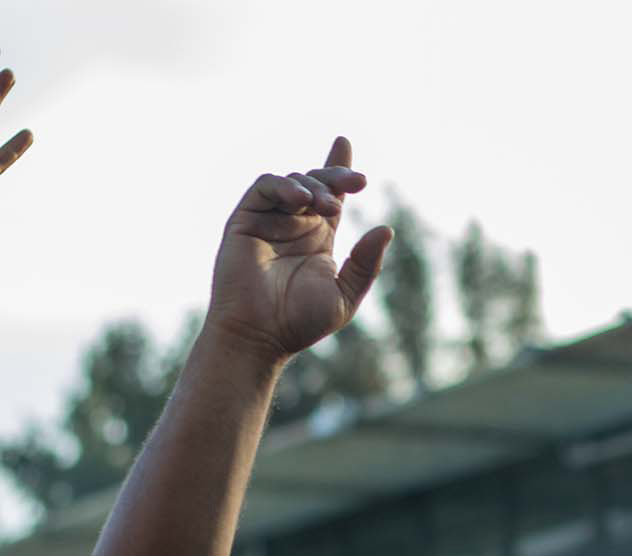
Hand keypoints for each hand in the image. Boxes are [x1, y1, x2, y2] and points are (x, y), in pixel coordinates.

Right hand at [206, 137, 394, 362]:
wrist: (260, 336)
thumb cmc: (299, 322)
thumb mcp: (345, 295)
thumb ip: (365, 264)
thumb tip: (386, 228)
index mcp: (317, 238)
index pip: (330, 195)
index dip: (338, 169)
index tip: (344, 143)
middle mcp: (293, 224)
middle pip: (315, 183)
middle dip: (336, 177)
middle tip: (358, 182)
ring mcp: (268, 220)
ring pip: (292, 182)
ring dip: (314, 187)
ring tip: (329, 207)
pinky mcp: (245, 220)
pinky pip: (264, 188)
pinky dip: (283, 187)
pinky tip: (302, 201)